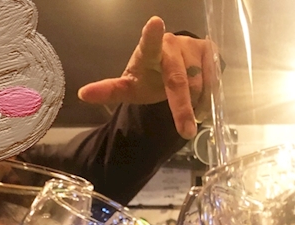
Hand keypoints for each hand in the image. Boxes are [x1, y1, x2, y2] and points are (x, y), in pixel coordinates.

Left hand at [77, 16, 214, 139]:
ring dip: (195, 104)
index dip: (151, 36)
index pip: (149, 44)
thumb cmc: (149, 77)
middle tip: (186, 131)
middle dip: (182, 108)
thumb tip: (81, 94)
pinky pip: (213, 82)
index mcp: (148, 53)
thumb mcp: (129, 87)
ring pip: (198, 85)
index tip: (154, 23)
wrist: (171, 67)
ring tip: (188, 111)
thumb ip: (108, 91)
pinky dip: (207, 98)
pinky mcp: (209, 51)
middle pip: (178, 80)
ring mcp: (192, 46)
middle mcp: (171, 45)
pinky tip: (200, 101)